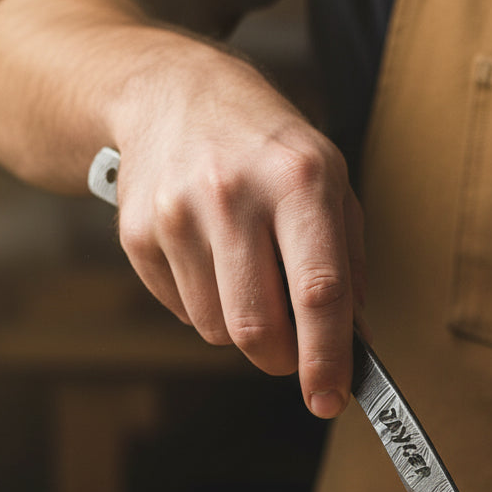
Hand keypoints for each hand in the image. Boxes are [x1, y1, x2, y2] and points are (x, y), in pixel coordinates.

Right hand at [0, 0, 365, 418]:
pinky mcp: (137, 234)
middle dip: (281, 359)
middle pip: (257, 328)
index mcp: (299, 180)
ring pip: (218, 330)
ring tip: (247, 274)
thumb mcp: (330, 181)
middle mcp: (234, 195)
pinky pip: (183, 313)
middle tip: (291, 349)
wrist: (170, 92)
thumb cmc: (267, 146)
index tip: (330, 399)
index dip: (326, 358)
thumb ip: (347, 264)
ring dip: (242, 327)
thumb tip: (354, 343)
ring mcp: (177, 214)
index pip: (317, 291)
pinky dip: (206, 305)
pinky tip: (210, 257)